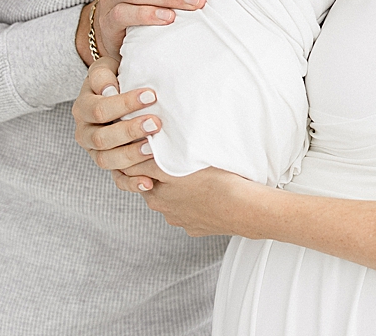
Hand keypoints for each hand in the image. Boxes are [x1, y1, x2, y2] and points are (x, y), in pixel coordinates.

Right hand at [72, 58, 162, 182]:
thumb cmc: (115, 78)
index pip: (100, 109)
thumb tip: (109, 89)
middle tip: (155, 123)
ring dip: (131, 156)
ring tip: (153, 148)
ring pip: (107, 160)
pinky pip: (117, 180)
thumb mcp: (106, 68)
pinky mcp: (110, 166)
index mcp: (83, 108)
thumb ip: (103, 75)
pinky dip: (131, 184)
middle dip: (130, 131)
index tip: (151, 95)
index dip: (125, 103)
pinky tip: (148, 183)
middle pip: (102, 138)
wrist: (114, 92)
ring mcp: (96, 152)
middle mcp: (85, 133)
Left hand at [118, 162, 265, 236]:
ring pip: (170, 199)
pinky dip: (191, 203)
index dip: (138, 158)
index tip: (146, 148)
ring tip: (192, 176)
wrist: (242, 208)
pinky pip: (187, 212)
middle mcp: (162, 208)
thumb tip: (140, 149)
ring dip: (175, 189)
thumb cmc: (215, 181)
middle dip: (157, 173)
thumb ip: (155, 158)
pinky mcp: (194, 227)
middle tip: (170, 157)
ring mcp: (178, 219)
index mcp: (154, 191)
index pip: (132, 172)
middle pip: (151, 185)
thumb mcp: (179, 163)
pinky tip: (204, 193)